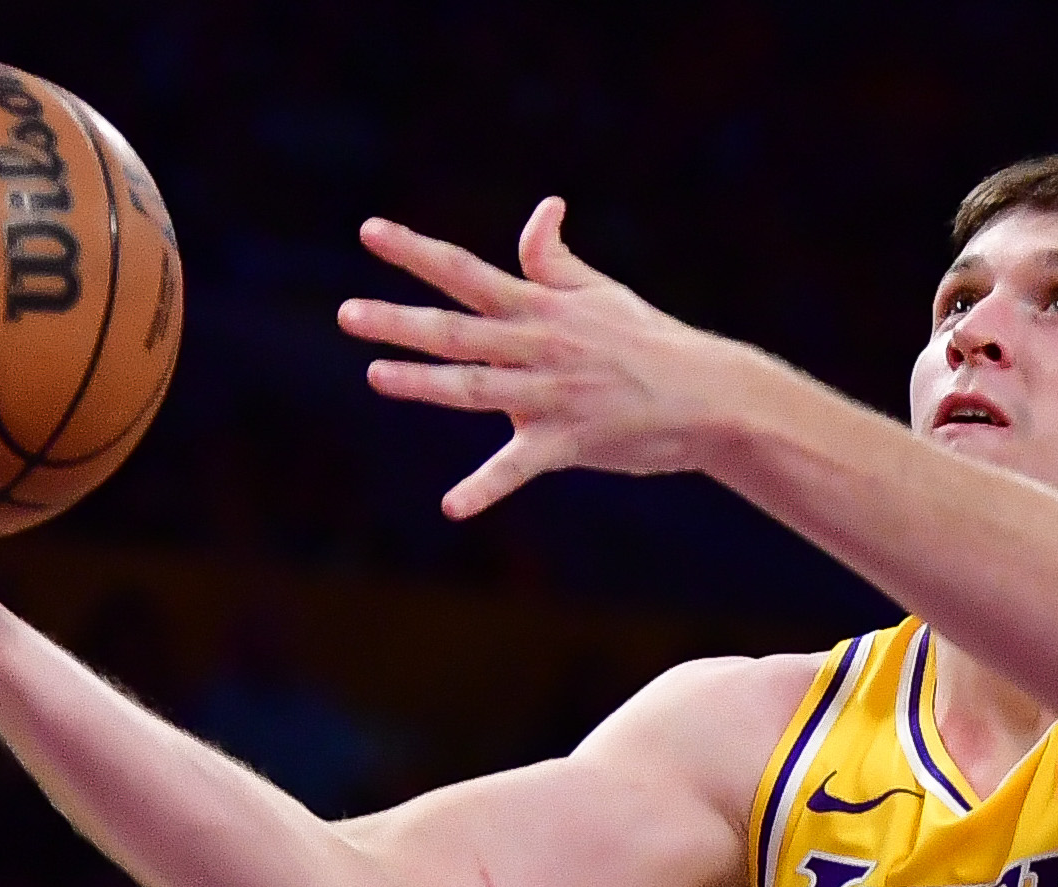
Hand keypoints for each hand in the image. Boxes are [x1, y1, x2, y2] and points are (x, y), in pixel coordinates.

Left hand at [340, 198, 755, 518]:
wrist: (710, 396)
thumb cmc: (652, 342)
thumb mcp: (603, 292)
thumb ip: (555, 259)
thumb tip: (541, 208)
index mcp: (542, 308)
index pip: (467, 271)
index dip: (415, 251)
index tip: (368, 231)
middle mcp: (540, 347)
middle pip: (458, 330)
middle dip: (401, 321)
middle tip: (348, 313)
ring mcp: (552, 395)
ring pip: (477, 388)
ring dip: (425, 384)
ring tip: (377, 375)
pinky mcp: (569, 442)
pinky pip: (519, 468)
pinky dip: (485, 489)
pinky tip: (452, 507)